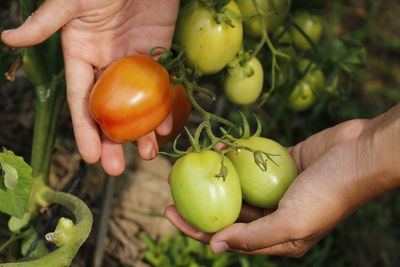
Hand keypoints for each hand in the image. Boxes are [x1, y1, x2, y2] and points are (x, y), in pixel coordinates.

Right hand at [1, 0, 179, 175]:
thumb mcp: (72, 1)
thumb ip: (47, 22)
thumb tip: (7, 37)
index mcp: (82, 54)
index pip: (80, 99)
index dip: (84, 128)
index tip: (89, 156)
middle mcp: (107, 64)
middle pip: (109, 110)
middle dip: (112, 140)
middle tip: (117, 169)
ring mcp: (134, 63)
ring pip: (136, 105)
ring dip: (140, 132)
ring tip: (146, 155)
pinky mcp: (160, 57)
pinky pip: (161, 89)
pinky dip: (163, 109)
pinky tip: (165, 128)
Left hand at [165, 104, 399, 255]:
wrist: (359, 154)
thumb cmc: (329, 193)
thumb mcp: (291, 223)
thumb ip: (253, 237)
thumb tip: (214, 247)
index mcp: (278, 238)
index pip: (227, 237)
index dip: (196, 229)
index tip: (170, 213)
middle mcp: (275, 215)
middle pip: (228, 211)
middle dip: (199, 200)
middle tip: (172, 187)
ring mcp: (276, 189)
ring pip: (237, 186)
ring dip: (215, 175)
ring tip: (193, 162)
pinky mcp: (280, 166)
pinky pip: (250, 164)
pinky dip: (234, 157)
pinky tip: (219, 147)